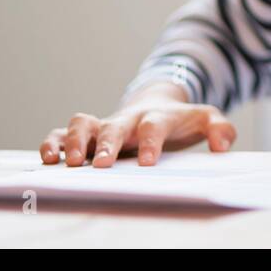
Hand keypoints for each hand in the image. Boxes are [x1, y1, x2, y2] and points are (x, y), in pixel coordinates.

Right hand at [39, 83, 236, 167]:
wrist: (157, 105)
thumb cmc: (180, 120)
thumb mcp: (205, 120)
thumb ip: (220, 129)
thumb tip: (221, 145)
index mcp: (156, 117)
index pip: (154, 126)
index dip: (151, 142)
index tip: (148, 162)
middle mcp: (126, 120)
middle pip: (114, 126)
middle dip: (107, 144)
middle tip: (100, 165)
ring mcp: (104, 125)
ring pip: (82, 124)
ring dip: (75, 141)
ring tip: (73, 162)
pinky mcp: (87, 134)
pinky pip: (63, 134)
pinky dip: (53, 142)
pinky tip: (49, 159)